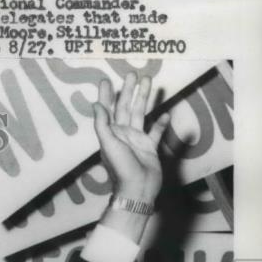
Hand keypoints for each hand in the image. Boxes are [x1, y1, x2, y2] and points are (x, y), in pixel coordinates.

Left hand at [92, 72, 169, 203]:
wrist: (137, 188)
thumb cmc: (120, 167)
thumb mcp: (108, 144)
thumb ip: (102, 124)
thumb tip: (96, 104)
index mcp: (110, 133)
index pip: (107, 109)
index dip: (105, 96)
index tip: (105, 80)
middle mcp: (123, 134)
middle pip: (125, 107)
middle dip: (128, 91)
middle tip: (132, 73)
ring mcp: (137, 140)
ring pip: (141, 114)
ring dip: (144, 99)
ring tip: (149, 82)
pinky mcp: (150, 147)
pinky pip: (156, 132)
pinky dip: (160, 123)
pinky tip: (165, 112)